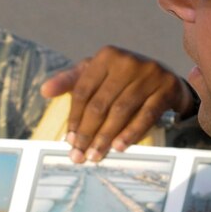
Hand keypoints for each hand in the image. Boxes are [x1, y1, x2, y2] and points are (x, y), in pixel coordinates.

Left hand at [41, 46, 194, 164]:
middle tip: (79, 155)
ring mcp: (149, 73)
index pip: (83, 91)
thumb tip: (44, 90)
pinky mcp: (166, 88)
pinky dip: (131, 133)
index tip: (69, 140)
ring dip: (106, 137)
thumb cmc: (123, 80)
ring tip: (95, 155)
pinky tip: (119, 147)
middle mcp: (127, 61)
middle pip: (100, 103)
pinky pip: (146, 115)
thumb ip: (70, 82)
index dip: (74, 118)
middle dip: (87, 133)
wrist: (165, 79)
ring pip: (121, 111)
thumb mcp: (97, 75)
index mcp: (106, 56)